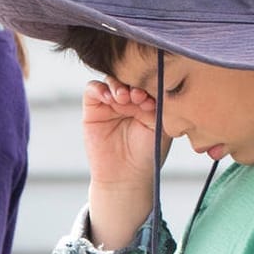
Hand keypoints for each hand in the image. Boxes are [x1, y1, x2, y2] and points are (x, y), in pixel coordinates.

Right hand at [82, 76, 162, 250]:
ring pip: (111, 79)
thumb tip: (154, 82)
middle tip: (138, 96)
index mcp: (149, 99)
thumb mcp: (161, 126)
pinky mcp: (93, 109)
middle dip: (133, 82)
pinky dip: (99, 89)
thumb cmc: (148, 154)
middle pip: (129, 76)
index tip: (152, 97)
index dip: (149, 82)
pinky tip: (109, 98)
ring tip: (124, 99)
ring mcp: (111, 103)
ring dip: (117, 85)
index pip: (148, 79)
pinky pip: (93, 89)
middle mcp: (130, 98)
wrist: (125, 177)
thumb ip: (159, 103)